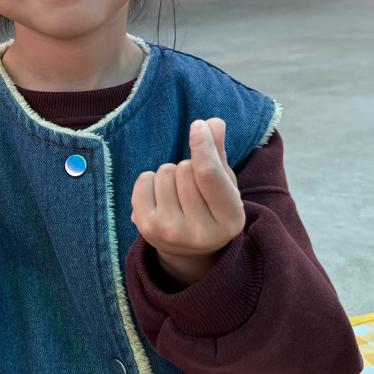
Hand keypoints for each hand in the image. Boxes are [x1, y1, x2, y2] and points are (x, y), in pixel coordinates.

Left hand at [131, 118, 244, 282]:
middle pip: (185, 169)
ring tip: (178, 192)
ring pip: (164, 173)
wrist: (188, 250)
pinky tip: (160, 194)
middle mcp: (200, 232)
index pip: (209, 174)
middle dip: (188, 165)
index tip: (198, 126)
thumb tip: (213, 124)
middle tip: (192, 185)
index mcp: (229, 220)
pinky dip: (150, 179)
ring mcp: (170, 232)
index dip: (203, 146)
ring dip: (170, 173)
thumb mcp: (224, 186)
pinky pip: (144, 181)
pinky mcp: (146, 228)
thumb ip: (219, 155)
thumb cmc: (211, 208)